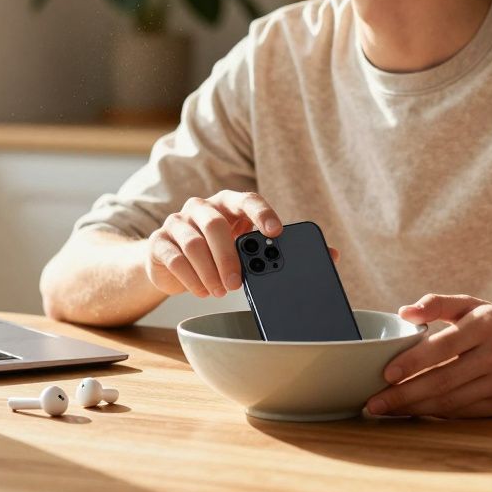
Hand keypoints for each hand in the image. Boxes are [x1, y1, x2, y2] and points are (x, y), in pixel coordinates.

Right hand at [144, 191, 339, 298]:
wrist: (169, 262)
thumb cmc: (218, 253)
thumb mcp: (249, 250)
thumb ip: (283, 251)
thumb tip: (333, 254)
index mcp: (229, 203)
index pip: (248, 199)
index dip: (262, 213)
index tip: (276, 233)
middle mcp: (201, 207)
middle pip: (215, 223)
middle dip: (229, 256)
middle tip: (238, 284)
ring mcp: (177, 222)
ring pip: (193, 242)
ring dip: (209, 271)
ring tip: (220, 291)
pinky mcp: (158, 243)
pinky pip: (173, 258)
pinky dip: (190, 278)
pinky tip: (202, 290)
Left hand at [365, 294, 491, 417]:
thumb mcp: (473, 304)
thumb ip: (438, 303)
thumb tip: (404, 313)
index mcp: (485, 325)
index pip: (442, 346)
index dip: (413, 362)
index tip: (386, 374)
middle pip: (444, 380)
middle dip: (405, 395)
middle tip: (374, 403)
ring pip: (453, 401)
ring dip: (417, 408)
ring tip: (388, 411)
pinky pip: (467, 412)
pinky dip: (439, 414)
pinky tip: (416, 412)